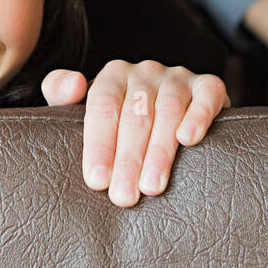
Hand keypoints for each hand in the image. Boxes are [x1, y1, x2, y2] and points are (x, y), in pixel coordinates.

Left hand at [42, 60, 228, 207]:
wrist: (159, 110)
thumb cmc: (116, 118)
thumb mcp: (81, 107)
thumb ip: (60, 92)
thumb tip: (74, 85)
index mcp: (114, 75)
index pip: (103, 107)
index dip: (100, 145)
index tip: (97, 180)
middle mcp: (145, 72)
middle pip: (135, 115)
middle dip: (129, 159)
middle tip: (124, 196)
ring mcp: (178, 77)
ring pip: (168, 111)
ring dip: (160, 151)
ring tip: (151, 185)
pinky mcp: (207, 86)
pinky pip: (207, 96)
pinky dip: (198, 115)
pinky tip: (188, 139)